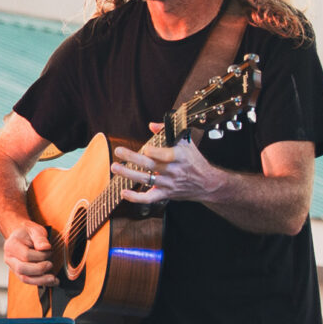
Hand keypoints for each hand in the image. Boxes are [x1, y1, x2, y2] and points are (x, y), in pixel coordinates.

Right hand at [1, 221, 57, 285]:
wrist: (21, 235)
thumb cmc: (28, 232)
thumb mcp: (35, 230)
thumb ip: (40, 238)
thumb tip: (45, 247)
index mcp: (11, 245)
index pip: (26, 255)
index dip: (40, 256)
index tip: (49, 251)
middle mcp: (9, 258)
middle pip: (22, 269)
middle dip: (39, 269)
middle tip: (50, 265)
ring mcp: (12, 267)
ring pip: (24, 278)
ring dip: (40, 280)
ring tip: (53, 279)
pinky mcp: (19, 273)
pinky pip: (28, 280)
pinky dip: (40, 282)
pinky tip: (50, 281)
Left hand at [112, 129, 228, 205]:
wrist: (208, 184)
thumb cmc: (195, 161)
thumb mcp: (186, 142)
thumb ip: (168, 132)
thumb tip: (152, 125)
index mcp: (180, 156)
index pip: (166, 155)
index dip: (155, 152)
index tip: (145, 148)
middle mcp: (174, 170)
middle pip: (151, 165)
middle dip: (133, 158)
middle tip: (118, 151)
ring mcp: (168, 184)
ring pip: (146, 180)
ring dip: (128, 174)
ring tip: (115, 168)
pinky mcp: (165, 194)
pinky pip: (149, 198)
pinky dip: (135, 197)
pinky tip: (124, 192)